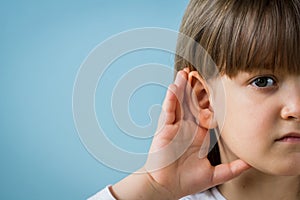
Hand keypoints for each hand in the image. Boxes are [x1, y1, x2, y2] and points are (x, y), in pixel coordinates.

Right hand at [144, 69, 250, 198]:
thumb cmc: (186, 181)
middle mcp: (187, 127)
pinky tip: (174, 86)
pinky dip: (171, 98)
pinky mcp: (164, 128)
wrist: (167, 187)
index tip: (218, 86)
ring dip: (182, 87)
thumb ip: (232, 168)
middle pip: (192, 103)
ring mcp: (175, 126)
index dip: (212, 99)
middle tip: (200, 71)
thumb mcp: (214, 174)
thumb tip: (250, 163)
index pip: (207, 112)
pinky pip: (168, 111)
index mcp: (199, 134)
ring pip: (179, 102)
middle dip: (196, 87)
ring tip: (186, 72)